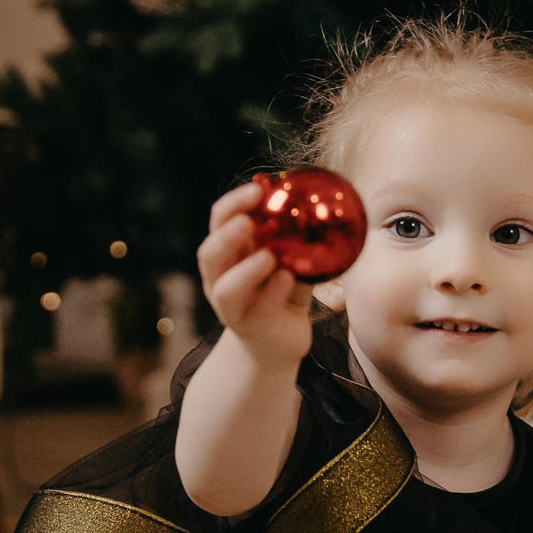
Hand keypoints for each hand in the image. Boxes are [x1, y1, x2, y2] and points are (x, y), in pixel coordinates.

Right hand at [195, 180, 314, 372]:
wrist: (277, 343)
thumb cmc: (281, 294)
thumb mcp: (290, 262)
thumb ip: (297, 242)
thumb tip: (323, 209)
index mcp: (229, 253)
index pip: (220, 220)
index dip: (233, 203)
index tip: (258, 189)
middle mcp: (220, 279)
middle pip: (209, 253)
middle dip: (227, 234)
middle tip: (250, 222)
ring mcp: (231, 306)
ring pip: (224, 288)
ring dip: (245, 270)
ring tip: (268, 257)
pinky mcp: (250, 327)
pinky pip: (258, 309)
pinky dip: (272, 292)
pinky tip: (287, 279)